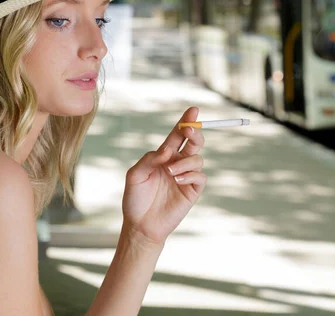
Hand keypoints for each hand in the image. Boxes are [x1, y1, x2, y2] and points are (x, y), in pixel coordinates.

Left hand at [122, 107, 205, 245]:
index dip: (185, 122)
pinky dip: (189, 175)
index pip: (177, 135)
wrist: (140, 224)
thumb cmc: (135, 198)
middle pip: (193, 142)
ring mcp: (185, 176)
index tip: (193, 110)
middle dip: (194, 134)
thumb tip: (168, 150)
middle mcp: (176, 163)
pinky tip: (176, 181)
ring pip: (197, 159)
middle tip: (188, 132)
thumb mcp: (135, 174)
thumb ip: (150, 159)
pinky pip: (200, 176)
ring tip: (170, 172)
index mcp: (163, 156)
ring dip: (185, 162)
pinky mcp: (192, 191)